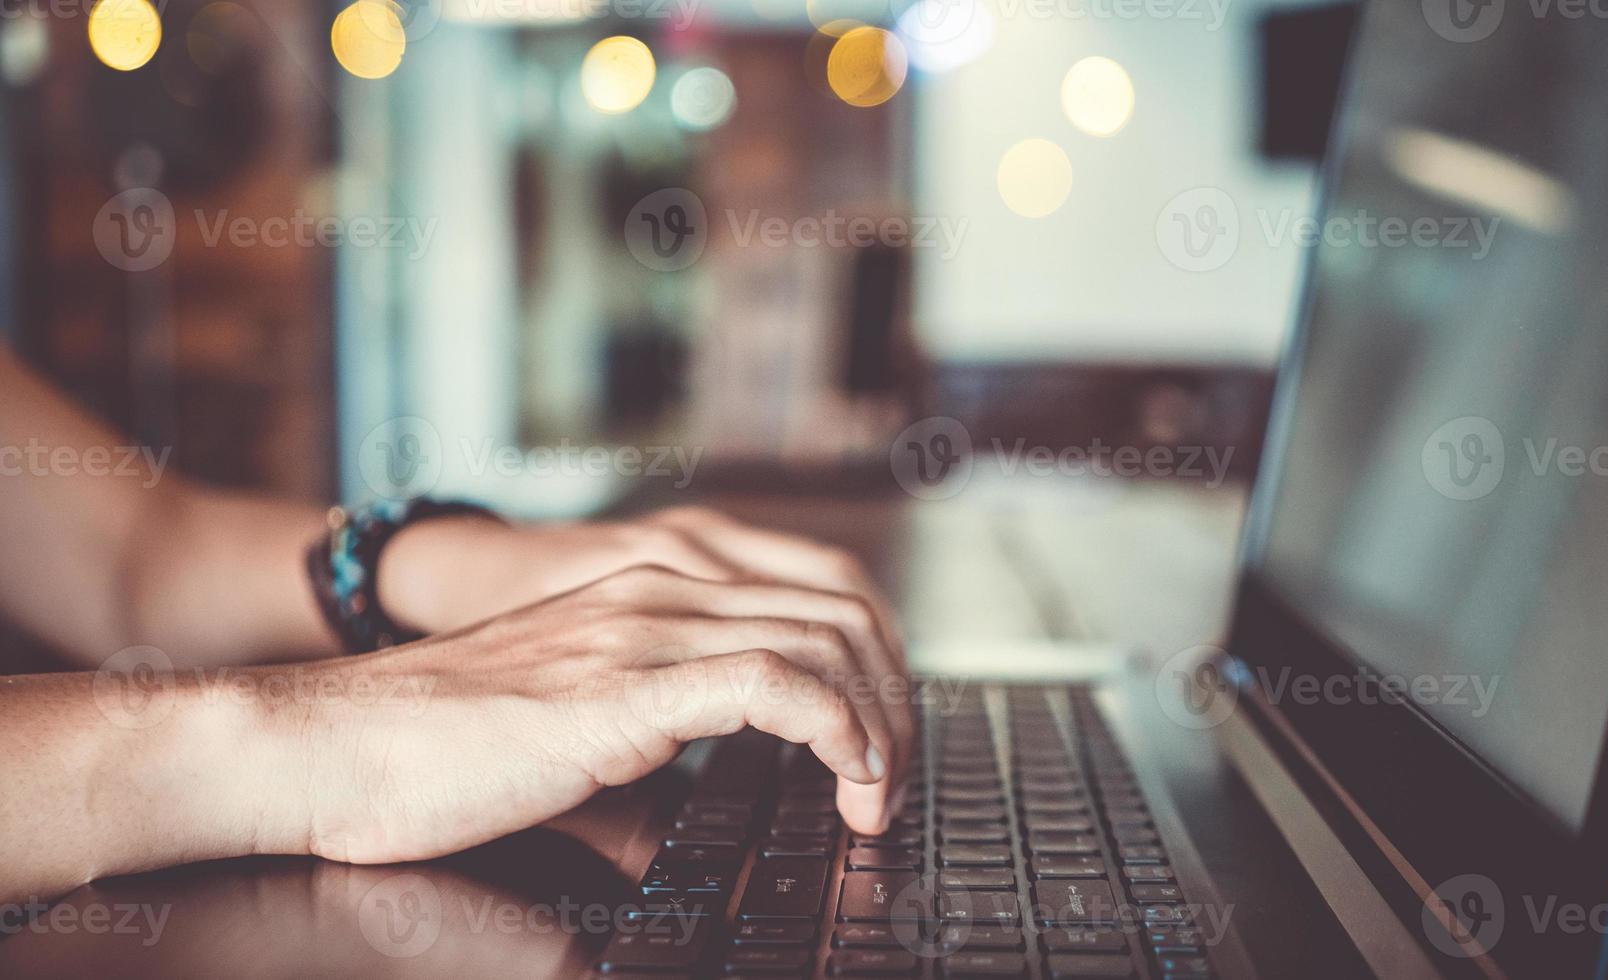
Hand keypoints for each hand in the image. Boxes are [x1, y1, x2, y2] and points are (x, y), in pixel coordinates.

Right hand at [281, 564, 911, 865]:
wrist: (334, 743)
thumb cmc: (433, 747)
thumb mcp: (571, 735)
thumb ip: (640, 759)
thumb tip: (684, 824)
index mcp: (653, 589)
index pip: (817, 591)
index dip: (876, 662)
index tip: (882, 739)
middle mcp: (660, 590)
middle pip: (843, 612)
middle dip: (896, 699)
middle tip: (895, 777)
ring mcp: (642, 629)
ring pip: (825, 641)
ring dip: (879, 724)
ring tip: (877, 794)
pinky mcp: (623, 687)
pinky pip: (774, 685)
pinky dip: (836, 732)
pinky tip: (844, 779)